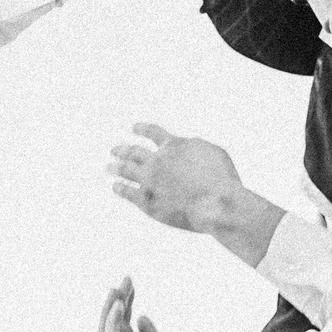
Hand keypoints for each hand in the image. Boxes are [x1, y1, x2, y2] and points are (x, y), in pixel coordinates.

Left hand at [108, 123, 245, 234]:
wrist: (215, 204)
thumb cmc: (222, 179)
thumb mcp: (214, 152)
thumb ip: (196, 146)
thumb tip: (187, 144)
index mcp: (174, 145)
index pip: (153, 132)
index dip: (142, 128)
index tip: (133, 127)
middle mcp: (158, 160)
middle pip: (133, 151)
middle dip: (122, 150)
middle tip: (114, 150)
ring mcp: (150, 180)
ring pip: (126, 170)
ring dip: (116, 167)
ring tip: (109, 167)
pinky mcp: (146, 201)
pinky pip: (127, 191)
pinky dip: (120, 188)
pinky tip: (115, 186)